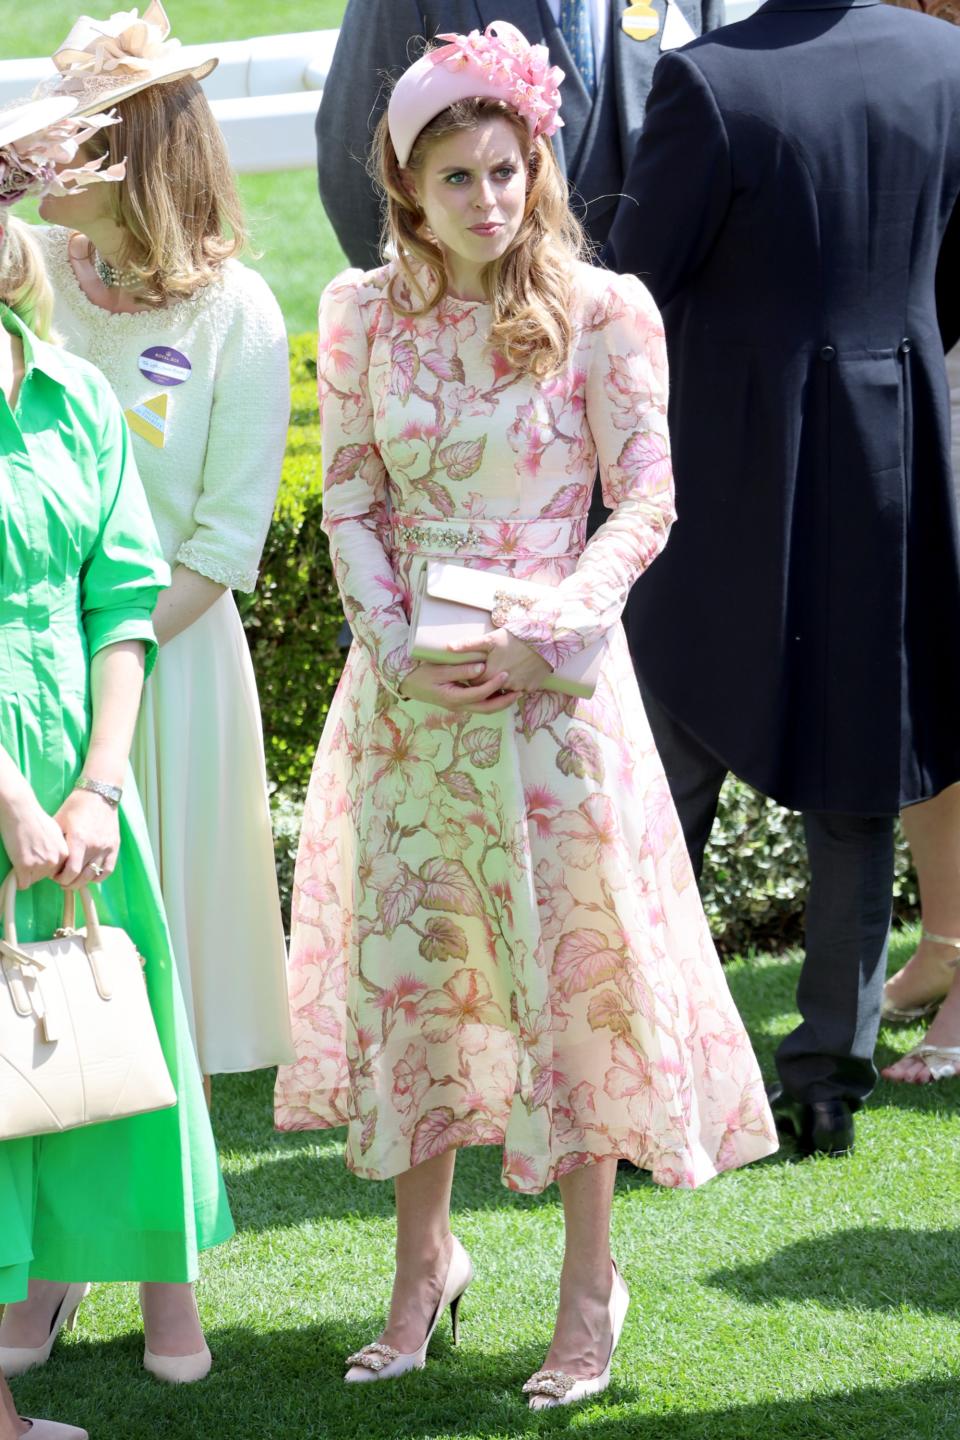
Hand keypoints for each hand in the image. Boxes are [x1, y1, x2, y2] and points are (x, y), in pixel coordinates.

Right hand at [0, 786, 69, 888]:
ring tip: (23, 854)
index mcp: (65, 853)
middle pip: (45, 876)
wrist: (20, 811)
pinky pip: (22, 884)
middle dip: (37, 869)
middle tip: (29, 854)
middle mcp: (55, 861)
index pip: (58, 871)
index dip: (47, 865)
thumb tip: (56, 859)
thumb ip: (58, 849)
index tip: (40, 857)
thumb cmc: (36, 819)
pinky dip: (18, 879)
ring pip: (33, 880)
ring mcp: (40, 864)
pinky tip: (17, 866)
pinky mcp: (24, 866)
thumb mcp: (57, 834)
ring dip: (27, 872)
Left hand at [52, 788, 119, 888]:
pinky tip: (89, 875)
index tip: (54, 876)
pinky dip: (98, 877)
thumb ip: (54, 842)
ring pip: (94, 876)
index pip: (71, 871)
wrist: (99, 794)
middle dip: (69, 883)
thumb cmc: (76, 806)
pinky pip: (107, 870)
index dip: (61, 879)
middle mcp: (94, 846)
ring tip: (74, 879)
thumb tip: (47, 860)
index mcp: (78, 839)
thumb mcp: (59, 821)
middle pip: (82, 877)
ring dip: (82, 882)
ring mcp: (106, 847)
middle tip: (62, 880)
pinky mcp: (114, 847)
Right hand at [399, 659, 519, 712]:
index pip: (480, 694)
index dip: (494, 685)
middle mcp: (459, 706)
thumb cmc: (421, 675)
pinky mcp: (461, 703)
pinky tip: (502, 692)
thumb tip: (481, 668)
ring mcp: (460, 706)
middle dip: (505, 702)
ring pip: (485, 709)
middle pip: (487, 708)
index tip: (506, 674)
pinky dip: (493, 700)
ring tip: (516, 693)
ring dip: (501, 703)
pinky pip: (480, 704)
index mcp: (454, 698)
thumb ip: (460, 670)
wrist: (408, 685)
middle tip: (520, 692)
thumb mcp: (438, 670)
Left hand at [449, 628, 552, 693]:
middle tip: (492, 666)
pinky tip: (518, 671)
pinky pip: (521, 689)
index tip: (476, 668)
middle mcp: (503, 685)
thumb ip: (468, 645)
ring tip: (506, 668)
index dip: (474, 675)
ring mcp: (519, 687)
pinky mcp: (531, 687)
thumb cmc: (515, 637)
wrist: (545, 639)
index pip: (474, 683)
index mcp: (490, 674)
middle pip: (489, 688)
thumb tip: (448, 647)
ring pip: (505, 690)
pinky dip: (518, 683)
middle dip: (488, 681)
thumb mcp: (491, 639)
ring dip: (503, 683)